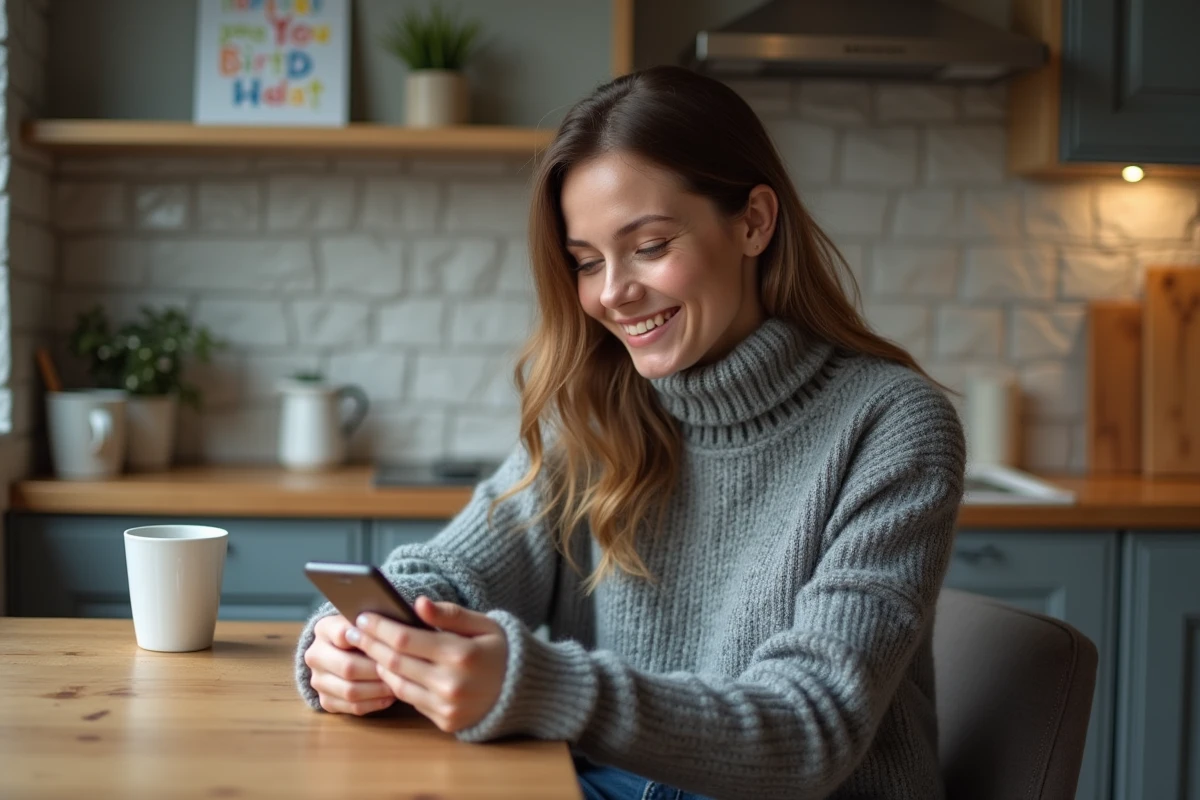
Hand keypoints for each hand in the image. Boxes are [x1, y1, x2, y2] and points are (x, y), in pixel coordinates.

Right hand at [304, 614, 397, 715]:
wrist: (342, 651)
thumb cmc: (363, 633)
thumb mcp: (365, 621)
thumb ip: (375, 623)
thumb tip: (398, 628)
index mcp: (324, 628)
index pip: (344, 634)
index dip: (369, 640)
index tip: (391, 642)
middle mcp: (315, 655)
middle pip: (348, 667)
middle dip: (377, 670)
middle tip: (400, 670)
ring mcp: (318, 680)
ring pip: (350, 691)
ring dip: (378, 690)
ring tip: (398, 684)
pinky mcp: (326, 700)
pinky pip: (352, 707)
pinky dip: (375, 703)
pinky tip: (390, 697)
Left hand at [347, 597, 508, 732]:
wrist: (524, 691)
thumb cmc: (502, 650)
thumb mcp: (484, 624)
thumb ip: (450, 614)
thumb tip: (418, 604)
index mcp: (461, 655)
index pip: (405, 639)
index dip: (380, 627)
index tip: (364, 616)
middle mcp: (451, 684)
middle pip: (395, 662)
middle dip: (371, 644)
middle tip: (355, 630)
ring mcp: (447, 707)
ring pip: (397, 684)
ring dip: (379, 664)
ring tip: (368, 647)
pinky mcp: (445, 722)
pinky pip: (411, 700)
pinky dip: (397, 683)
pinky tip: (390, 668)